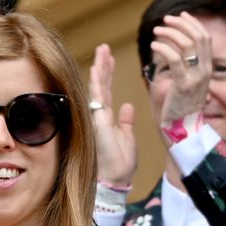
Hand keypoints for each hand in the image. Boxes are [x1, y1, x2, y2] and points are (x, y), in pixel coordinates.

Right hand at [89, 44, 137, 186]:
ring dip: (100, 68)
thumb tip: (129, 105)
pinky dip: (96, 83)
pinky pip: (96, 98)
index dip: (108, 74)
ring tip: (102, 50)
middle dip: (103, 65)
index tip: (109, 59)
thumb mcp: (128, 138)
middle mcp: (100, 116)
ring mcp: (97, 118)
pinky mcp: (97, 122)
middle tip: (104, 47)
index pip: (106, 91)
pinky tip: (96, 68)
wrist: (115, 179)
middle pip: (101, 85)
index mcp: (107, 119)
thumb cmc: (120, 164)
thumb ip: (127, 121)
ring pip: (98, 88)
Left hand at [151, 12, 212, 127]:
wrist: (183, 133)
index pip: (204, 38)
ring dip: (170, 34)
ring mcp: (196, 78)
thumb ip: (182, 68)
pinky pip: (175, 60)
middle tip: (165, 20)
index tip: (180, 15)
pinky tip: (154, 46)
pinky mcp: (183, 86)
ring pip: (187, 45)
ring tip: (156, 32)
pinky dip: (164, 49)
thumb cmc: (178, 110)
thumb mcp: (184, 84)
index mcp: (207, 69)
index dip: (193, 24)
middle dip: (181, 24)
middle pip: (198, 37)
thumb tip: (171, 51)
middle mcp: (205, 71)